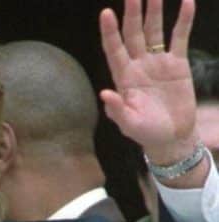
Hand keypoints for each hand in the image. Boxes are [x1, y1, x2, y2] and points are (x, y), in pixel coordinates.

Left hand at [99, 0, 200, 167]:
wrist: (172, 137)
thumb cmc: (146, 133)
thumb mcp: (129, 124)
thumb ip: (117, 110)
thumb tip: (104, 93)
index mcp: (123, 78)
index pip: (114, 49)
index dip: (109, 32)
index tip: (105, 13)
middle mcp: (138, 66)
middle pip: (133, 34)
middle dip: (132, 14)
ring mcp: (157, 63)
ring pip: (154, 32)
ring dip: (154, 12)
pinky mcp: (177, 64)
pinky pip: (180, 38)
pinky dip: (183, 21)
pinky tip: (186, 3)